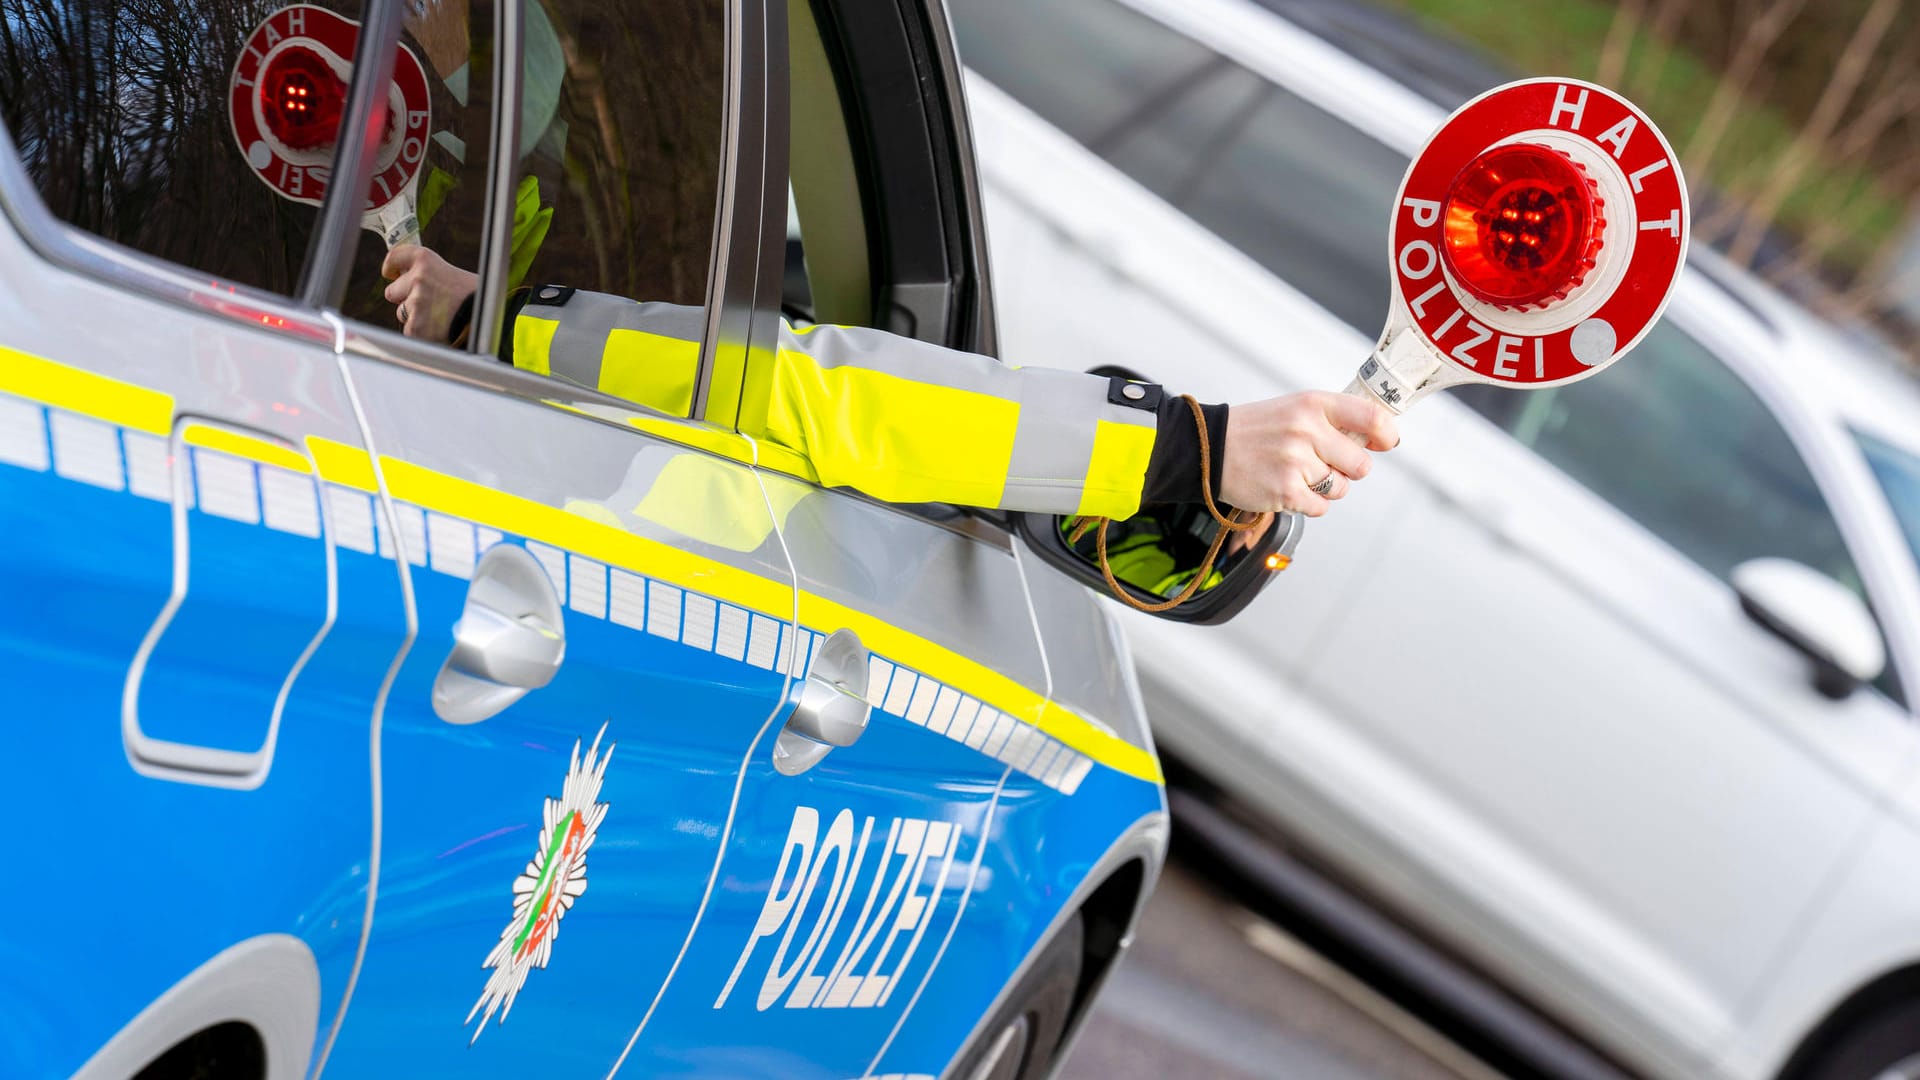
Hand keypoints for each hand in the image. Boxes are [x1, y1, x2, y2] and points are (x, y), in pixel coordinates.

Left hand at [382, 244, 476, 341]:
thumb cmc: (476, 298)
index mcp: (426, 260)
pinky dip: (422, 334)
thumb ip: (429, 275)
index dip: (391, 266)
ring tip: (439, 319)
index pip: (395, 257)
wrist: (488, 321)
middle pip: (392, 291)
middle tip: (425, 304)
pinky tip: (438, 331)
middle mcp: (418, 279)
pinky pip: (410, 331)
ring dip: (415, 317)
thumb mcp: (454, 275)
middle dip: (404, 298)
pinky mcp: (415, 327)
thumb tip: (408, 279)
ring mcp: (415, 304)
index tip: (391, 273)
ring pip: (401, 313)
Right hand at [1219, 391, 1398, 516]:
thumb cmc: (1256, 429)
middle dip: (1348, 469)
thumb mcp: (1295, 408)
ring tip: (1298, 474)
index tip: (1385, 443)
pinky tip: (1288, 487)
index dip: (1386, 434)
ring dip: (1325, 488)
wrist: (1209, 448)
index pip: (1371, 417)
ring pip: (1340, 488)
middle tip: (1324, 463)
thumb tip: (1377, 437)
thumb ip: (1334, 419)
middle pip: (1361, 464)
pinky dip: (1308, 503)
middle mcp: (1306, 430)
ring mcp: (1296, 462)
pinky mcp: (1285, 491)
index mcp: (1313, 404)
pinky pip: (1320, 507)